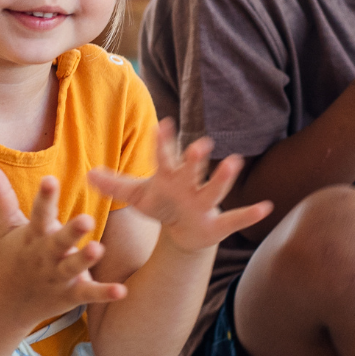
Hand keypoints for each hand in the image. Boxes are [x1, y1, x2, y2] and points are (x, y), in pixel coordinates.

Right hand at [0, 166, 125, 325]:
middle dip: (71, 231)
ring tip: (100, 249)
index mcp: (33, 236)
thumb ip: (2, 196)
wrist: (7, 305)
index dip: (45, 197)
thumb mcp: (6, 227)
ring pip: (73, 267)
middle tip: (87, 219)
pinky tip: (121, 290)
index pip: (38, 213)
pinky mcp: (70, 295)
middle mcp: (45, 256)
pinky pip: (88, 293)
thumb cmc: (13, 257)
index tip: (50, 180)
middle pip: (58, 242)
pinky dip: (104, 293)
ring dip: (85, 259)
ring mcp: (58, 276)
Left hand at [88, 120, 272, 252]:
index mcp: (170, 176)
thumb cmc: (162, 205)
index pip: (164, 156)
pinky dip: (250, 214)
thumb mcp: (138, 196)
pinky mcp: (218, 223)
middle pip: (192, 170)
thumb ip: (115, 184)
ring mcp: (205, 203)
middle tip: (200, 143)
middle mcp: (190, 185)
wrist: (184, 231)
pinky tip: (267, 207)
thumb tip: (87, 174)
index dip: (163, 142)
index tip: (163, 124)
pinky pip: (236, 218)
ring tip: (235, 161)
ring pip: (215, 190)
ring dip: (224, 178)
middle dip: (195, 158)